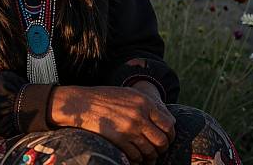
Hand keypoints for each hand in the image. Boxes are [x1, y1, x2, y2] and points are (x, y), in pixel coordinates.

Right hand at [48, 85, 175, 164]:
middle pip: (162, 141)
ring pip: (151, 151)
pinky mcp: (120, 140)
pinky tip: (134, 155)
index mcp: (144, 102)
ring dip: (150, 156)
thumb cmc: (106, 98)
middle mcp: (139, 115)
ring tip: (145, 154)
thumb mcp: (128, 94)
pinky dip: (138, 159)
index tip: (166, 139)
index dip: (170, 135)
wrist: (83, 103)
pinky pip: (137, 157)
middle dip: (161, 148)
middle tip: (156, 149)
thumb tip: (168, 119)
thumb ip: (147, 105)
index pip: (168, 124)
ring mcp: (130, 129)